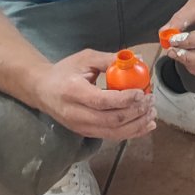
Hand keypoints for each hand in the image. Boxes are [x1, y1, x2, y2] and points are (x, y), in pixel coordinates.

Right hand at [34, 50, 155, 140]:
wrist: (42, 90)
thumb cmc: (64, 72)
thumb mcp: (85, 59)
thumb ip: (110, 59)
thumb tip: (138, 58)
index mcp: (73, 92)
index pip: (102, 101)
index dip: (125, 99)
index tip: (142, 92)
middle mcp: (76, 114)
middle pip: (111, 120)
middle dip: (136, 112)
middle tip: (151, 100)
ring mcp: (81, 127)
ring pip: (114, 132)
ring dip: (137, 124)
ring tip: (152, 113)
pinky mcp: (86, 133)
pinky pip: (112, 136)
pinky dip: (132, 132)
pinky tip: (145, 124)